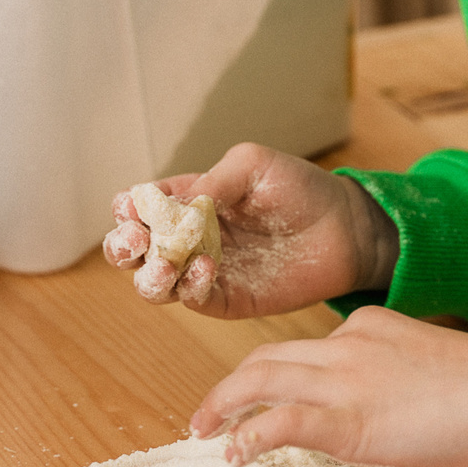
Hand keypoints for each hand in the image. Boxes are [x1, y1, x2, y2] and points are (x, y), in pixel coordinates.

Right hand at [121, 143, 395, 320]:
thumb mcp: (254, 166)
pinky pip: (194, 301)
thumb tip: (176, 204)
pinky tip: (206, 269)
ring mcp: (205, 270)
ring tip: (166, 265)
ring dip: (149, 277)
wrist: (345, 228)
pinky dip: (191, 289)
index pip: (138, 207)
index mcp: (187, 200)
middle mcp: (188, 237)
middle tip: (137, 242)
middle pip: (133, 251)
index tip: (132, 209)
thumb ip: (213, 180)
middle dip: (122, 247)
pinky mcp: (227, 298)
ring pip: (154, 283)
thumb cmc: (300, 188)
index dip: (126, 209)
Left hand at [189, 306, 467, 466]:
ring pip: (258, 380)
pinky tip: (236, 455)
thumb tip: (389, 408)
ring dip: (221, 406)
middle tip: (209, 414)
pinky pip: (278, 424)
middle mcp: (346, 345)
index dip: (277, 373)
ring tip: (203, 432)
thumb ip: (399, 378)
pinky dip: (248, 437)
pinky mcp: (344, 421)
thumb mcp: (433, 366)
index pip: (309, 348)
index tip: (263, 396)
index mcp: (369, 326)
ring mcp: (342, 381)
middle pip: (267, 357)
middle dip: (231, 385)